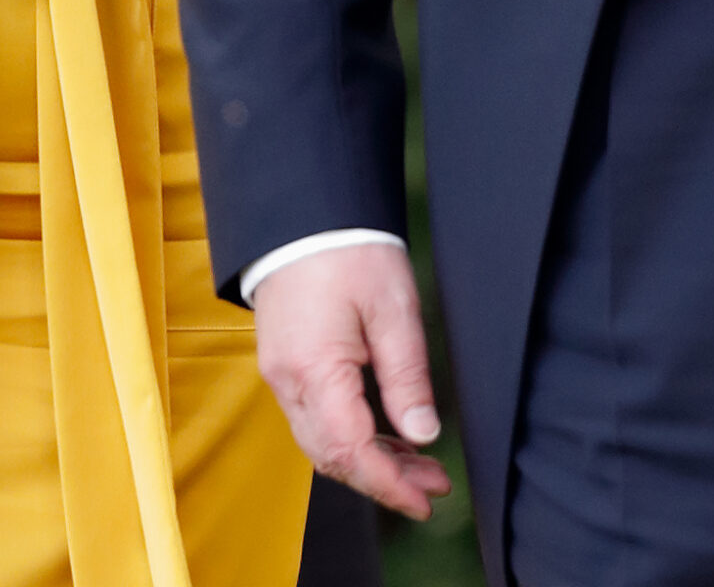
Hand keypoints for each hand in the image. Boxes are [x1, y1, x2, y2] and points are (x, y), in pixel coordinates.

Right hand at [253, 245, 450, 521]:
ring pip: (322, 442)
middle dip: (384, 479)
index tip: (425, 501)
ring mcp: (280, 374)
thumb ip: (407, 376)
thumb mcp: (393, 309)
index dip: (389, 485)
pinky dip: (349, 435)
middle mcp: (288, 382)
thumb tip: (423, 435)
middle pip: (333, 456)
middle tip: (433, 485)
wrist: (302, 212)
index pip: (352, 451)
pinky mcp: (283, 363)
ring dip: (368, 460)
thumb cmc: (349, 250)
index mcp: (315, 370)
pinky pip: (314, 418)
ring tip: (418, 463)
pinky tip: (383, 432)